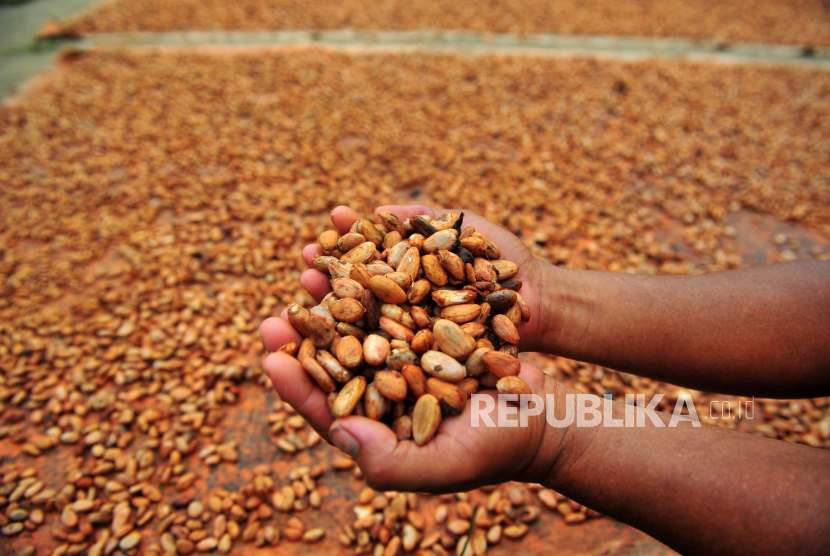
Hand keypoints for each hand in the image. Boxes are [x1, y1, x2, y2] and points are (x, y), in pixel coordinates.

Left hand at [259, 205, 567, 491]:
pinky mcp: (430, 315)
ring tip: (311, 257)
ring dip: (336, 285)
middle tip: (280, 304)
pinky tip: (363, 240)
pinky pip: (401, 287)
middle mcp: (383, 378)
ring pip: (363, 312)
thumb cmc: (499, 445)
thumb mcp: (446, 463)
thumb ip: (389, 461)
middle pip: (336, 351)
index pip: (325, 404)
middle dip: (307, 326)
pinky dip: (382, 263)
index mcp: (375, 419)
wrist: (546, 410)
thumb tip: (337, 435)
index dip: (295, 382)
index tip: (268, 357)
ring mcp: (405, 344)